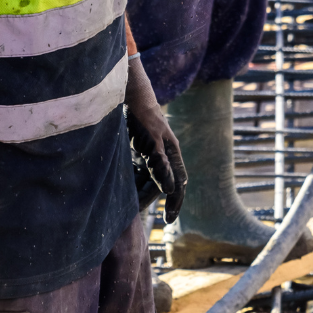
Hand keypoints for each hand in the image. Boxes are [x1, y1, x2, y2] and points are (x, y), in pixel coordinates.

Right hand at [124, 55, 185, 222]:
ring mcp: (165, 143)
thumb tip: (132, 174)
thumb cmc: (133, 116)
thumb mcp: (139, 143)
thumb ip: (142, 159)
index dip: (174, 198)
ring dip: (173, 195)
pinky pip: (163, 161)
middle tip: (169, 220)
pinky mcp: (156, 138)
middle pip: (179, 181)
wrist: (134, 91)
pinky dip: (166, 175)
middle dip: (175, 202)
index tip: (168, 216)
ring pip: (173, 174)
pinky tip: (169, 188)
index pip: (176, 179)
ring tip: (171, 213)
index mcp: (168, 151)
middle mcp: (171, 148)